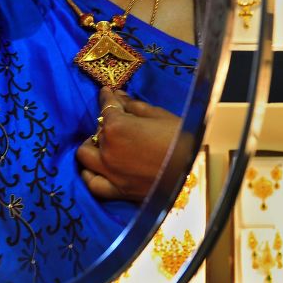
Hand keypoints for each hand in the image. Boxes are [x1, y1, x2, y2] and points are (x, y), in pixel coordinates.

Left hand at [77, 87, 181, 201]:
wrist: (197, 169)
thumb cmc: (181, 137)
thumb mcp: (158, 115)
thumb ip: (133, 105)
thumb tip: (118, 95)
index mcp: (117, 126)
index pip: (106, 107)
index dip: (107, 97)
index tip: (107, 91)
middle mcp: (107, 149)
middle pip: (96, 131)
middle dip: (105, 123)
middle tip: (116, 122)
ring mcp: (110, 172)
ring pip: (85, 156)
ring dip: (91, 146)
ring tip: (101, 144)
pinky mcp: (118, 191)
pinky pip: (93, 184)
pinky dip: (90, 175)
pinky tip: (95, 169)